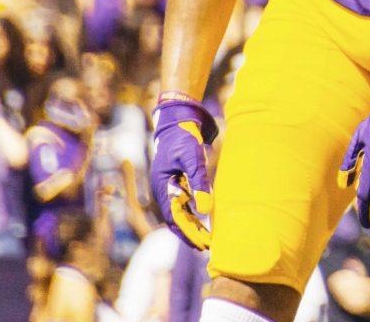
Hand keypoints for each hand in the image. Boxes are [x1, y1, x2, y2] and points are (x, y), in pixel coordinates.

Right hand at [150, 95, 217, 249]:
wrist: (178, 121)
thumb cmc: (184, 137)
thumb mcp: (193, 157)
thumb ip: (199, 181)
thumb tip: (205, 209)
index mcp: (162, 186)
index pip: (175, 217)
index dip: (189, 232)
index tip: (203, 244)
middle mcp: (162, 190)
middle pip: (175, 220)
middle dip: (190, 235)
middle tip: (207, 248)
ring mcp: (167, 188)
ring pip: (179, 214)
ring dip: (191, 227)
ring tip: (206, 240)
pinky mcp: (175, 184)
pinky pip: (182, 206)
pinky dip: (191, 216)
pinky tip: (202, 222)